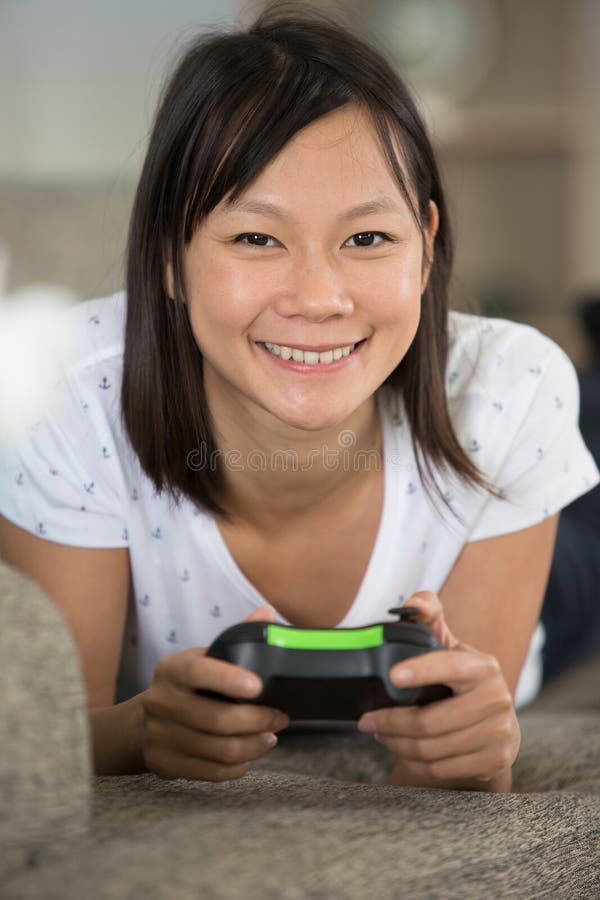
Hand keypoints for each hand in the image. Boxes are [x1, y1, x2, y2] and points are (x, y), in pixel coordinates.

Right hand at [141, 605, 289, 781]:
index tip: (259, 686)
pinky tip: (250, 754)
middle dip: (258, 720)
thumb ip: (237, 638)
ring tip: (270, 736)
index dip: (229, 679)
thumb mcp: (203, 658)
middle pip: (217, 719)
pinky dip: (239, 766)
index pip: (198, 672)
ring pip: (219, 750)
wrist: (143, 722)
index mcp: (171, 670)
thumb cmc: (187, 686)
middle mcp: (161, 703)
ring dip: (254, 745)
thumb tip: (267, 614)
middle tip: (280, 717)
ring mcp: (160, 737)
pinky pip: (212, 773)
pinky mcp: (165, 765)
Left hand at [357, 592, 520, 790]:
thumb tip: (415, 602)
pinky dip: (414, 763)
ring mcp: (499, 733)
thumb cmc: (462, 683)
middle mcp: (498, 699)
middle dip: (390, 722)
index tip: (392, 675)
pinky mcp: (495, 761)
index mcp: (483, 667)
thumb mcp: (449, 648)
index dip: (422, 670)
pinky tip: (403, 752)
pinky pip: (441, 769)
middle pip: (430, 721)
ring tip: (381, 734)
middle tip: (366, 720)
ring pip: (431, 749)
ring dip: (397, 744)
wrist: (497, 728)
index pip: (450, 666)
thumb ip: (430, 618)